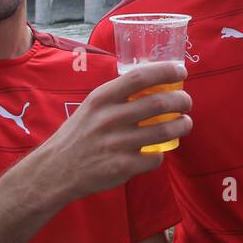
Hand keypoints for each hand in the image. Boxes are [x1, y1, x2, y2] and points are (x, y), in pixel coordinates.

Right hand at [36, 62, 191, 203]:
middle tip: (186, 102)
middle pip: (159, 103)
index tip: (181, 71)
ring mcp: (116, 144)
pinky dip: (162, 154)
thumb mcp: (91, 106)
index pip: (140, 77)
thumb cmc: (79, 135)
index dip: (165, 71)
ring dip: (182, 126)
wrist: (55, 170)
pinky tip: (158, 151)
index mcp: (101, 98)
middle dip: (182, 101)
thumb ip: (117, 95)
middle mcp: (109, 118)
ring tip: (185, 123)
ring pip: (165, 131)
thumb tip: (152, 81)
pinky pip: (155, 157)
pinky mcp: (122, 167)